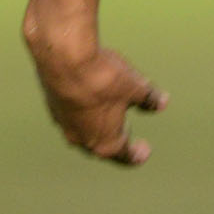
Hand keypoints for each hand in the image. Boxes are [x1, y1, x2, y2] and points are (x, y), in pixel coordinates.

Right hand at [27, 28, 167, 166]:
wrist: (64, 57)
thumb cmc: (103, 78)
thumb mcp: (135, 87)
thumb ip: (148, 98)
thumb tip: (162, 102)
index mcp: (106, 143)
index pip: (125, 157)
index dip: (138, 154)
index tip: (144, 150)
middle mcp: (82, 140)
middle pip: (102, 146)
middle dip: (116, 139)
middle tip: (126, 131)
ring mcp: (63, 124)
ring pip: (83, 130)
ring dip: (96, 123)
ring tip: (107, 111)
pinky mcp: (51, 105)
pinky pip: (71, 113)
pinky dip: (82, 108)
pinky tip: (88, 94)